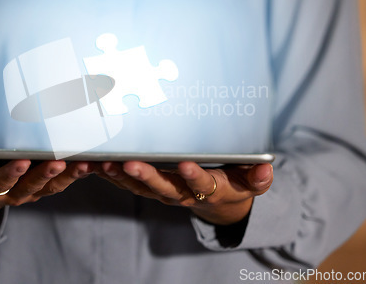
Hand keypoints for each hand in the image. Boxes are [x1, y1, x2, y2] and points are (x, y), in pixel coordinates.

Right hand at [0, 159, 91, 223]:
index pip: (1, 182)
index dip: (11, 173)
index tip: (21, 161)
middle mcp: (14, 193)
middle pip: (31, 185)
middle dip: (44, 174)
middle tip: (58, 162)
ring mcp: (31, 191)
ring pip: (51, 186)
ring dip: (68, 176)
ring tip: (83, 164)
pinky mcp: (43, 187)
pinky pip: (61, 182)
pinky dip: (75, 174)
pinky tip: (90, 162)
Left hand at [95, 161, 272, 224]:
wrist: (219, 201)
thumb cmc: (234, 184)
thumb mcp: (250, 181)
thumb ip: (257, 177)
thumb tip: (266, 169)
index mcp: (208, 190)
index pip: (202, 184)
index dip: (195, 176)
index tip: (186, 164)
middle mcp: (183, 193)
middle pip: (163, 187)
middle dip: (146, 176)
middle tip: (130, 164)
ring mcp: (165, 192)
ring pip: (142, 188)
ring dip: (123, 177)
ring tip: (107, 164)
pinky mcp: (151, 188)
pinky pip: (131, 185)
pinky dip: (114, 176)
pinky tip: (99, 165)